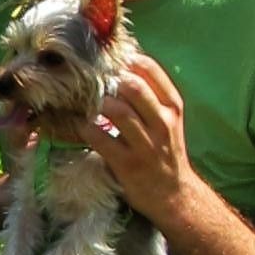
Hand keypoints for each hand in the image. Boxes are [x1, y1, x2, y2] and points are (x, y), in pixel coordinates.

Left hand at [76, 53, 200, 227]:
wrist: (174, 194)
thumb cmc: (165, 151)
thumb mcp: (167, 119)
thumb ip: (150, 95)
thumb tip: (121, 65)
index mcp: (172, 106)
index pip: (150, 69)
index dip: (125, 60)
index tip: (108, 62)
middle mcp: (162, 122)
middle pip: (133, 87)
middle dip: (109, 81)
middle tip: (92, 83)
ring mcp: (145, 143)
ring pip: (118, 111)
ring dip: (97, 104)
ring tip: (86, 103)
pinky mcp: (127, 163)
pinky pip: (100, 138)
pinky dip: (85, 129)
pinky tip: (80, 126)